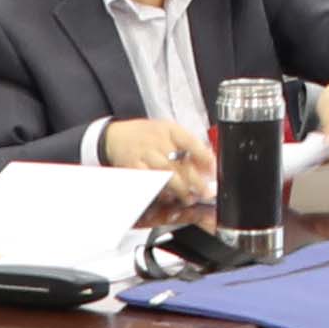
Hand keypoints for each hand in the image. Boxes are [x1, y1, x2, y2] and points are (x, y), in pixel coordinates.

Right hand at [100, 115, 222, 194]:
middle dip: (195, 180)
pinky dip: (160, 191)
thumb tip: (208, 163)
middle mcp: (157, 141)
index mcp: (169, 130)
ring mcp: (144, 155)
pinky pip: (149, 182)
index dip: (204, 157)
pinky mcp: (133, 168)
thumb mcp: (168, 132)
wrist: (115, 136)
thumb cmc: (146, 135)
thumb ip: (187, 146)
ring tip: (189, 198)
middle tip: (206, 192)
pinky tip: (168, 197)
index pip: (190, 142)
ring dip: (180, 188)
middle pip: (179, 162)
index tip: (214, 170)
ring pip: (166, 174)